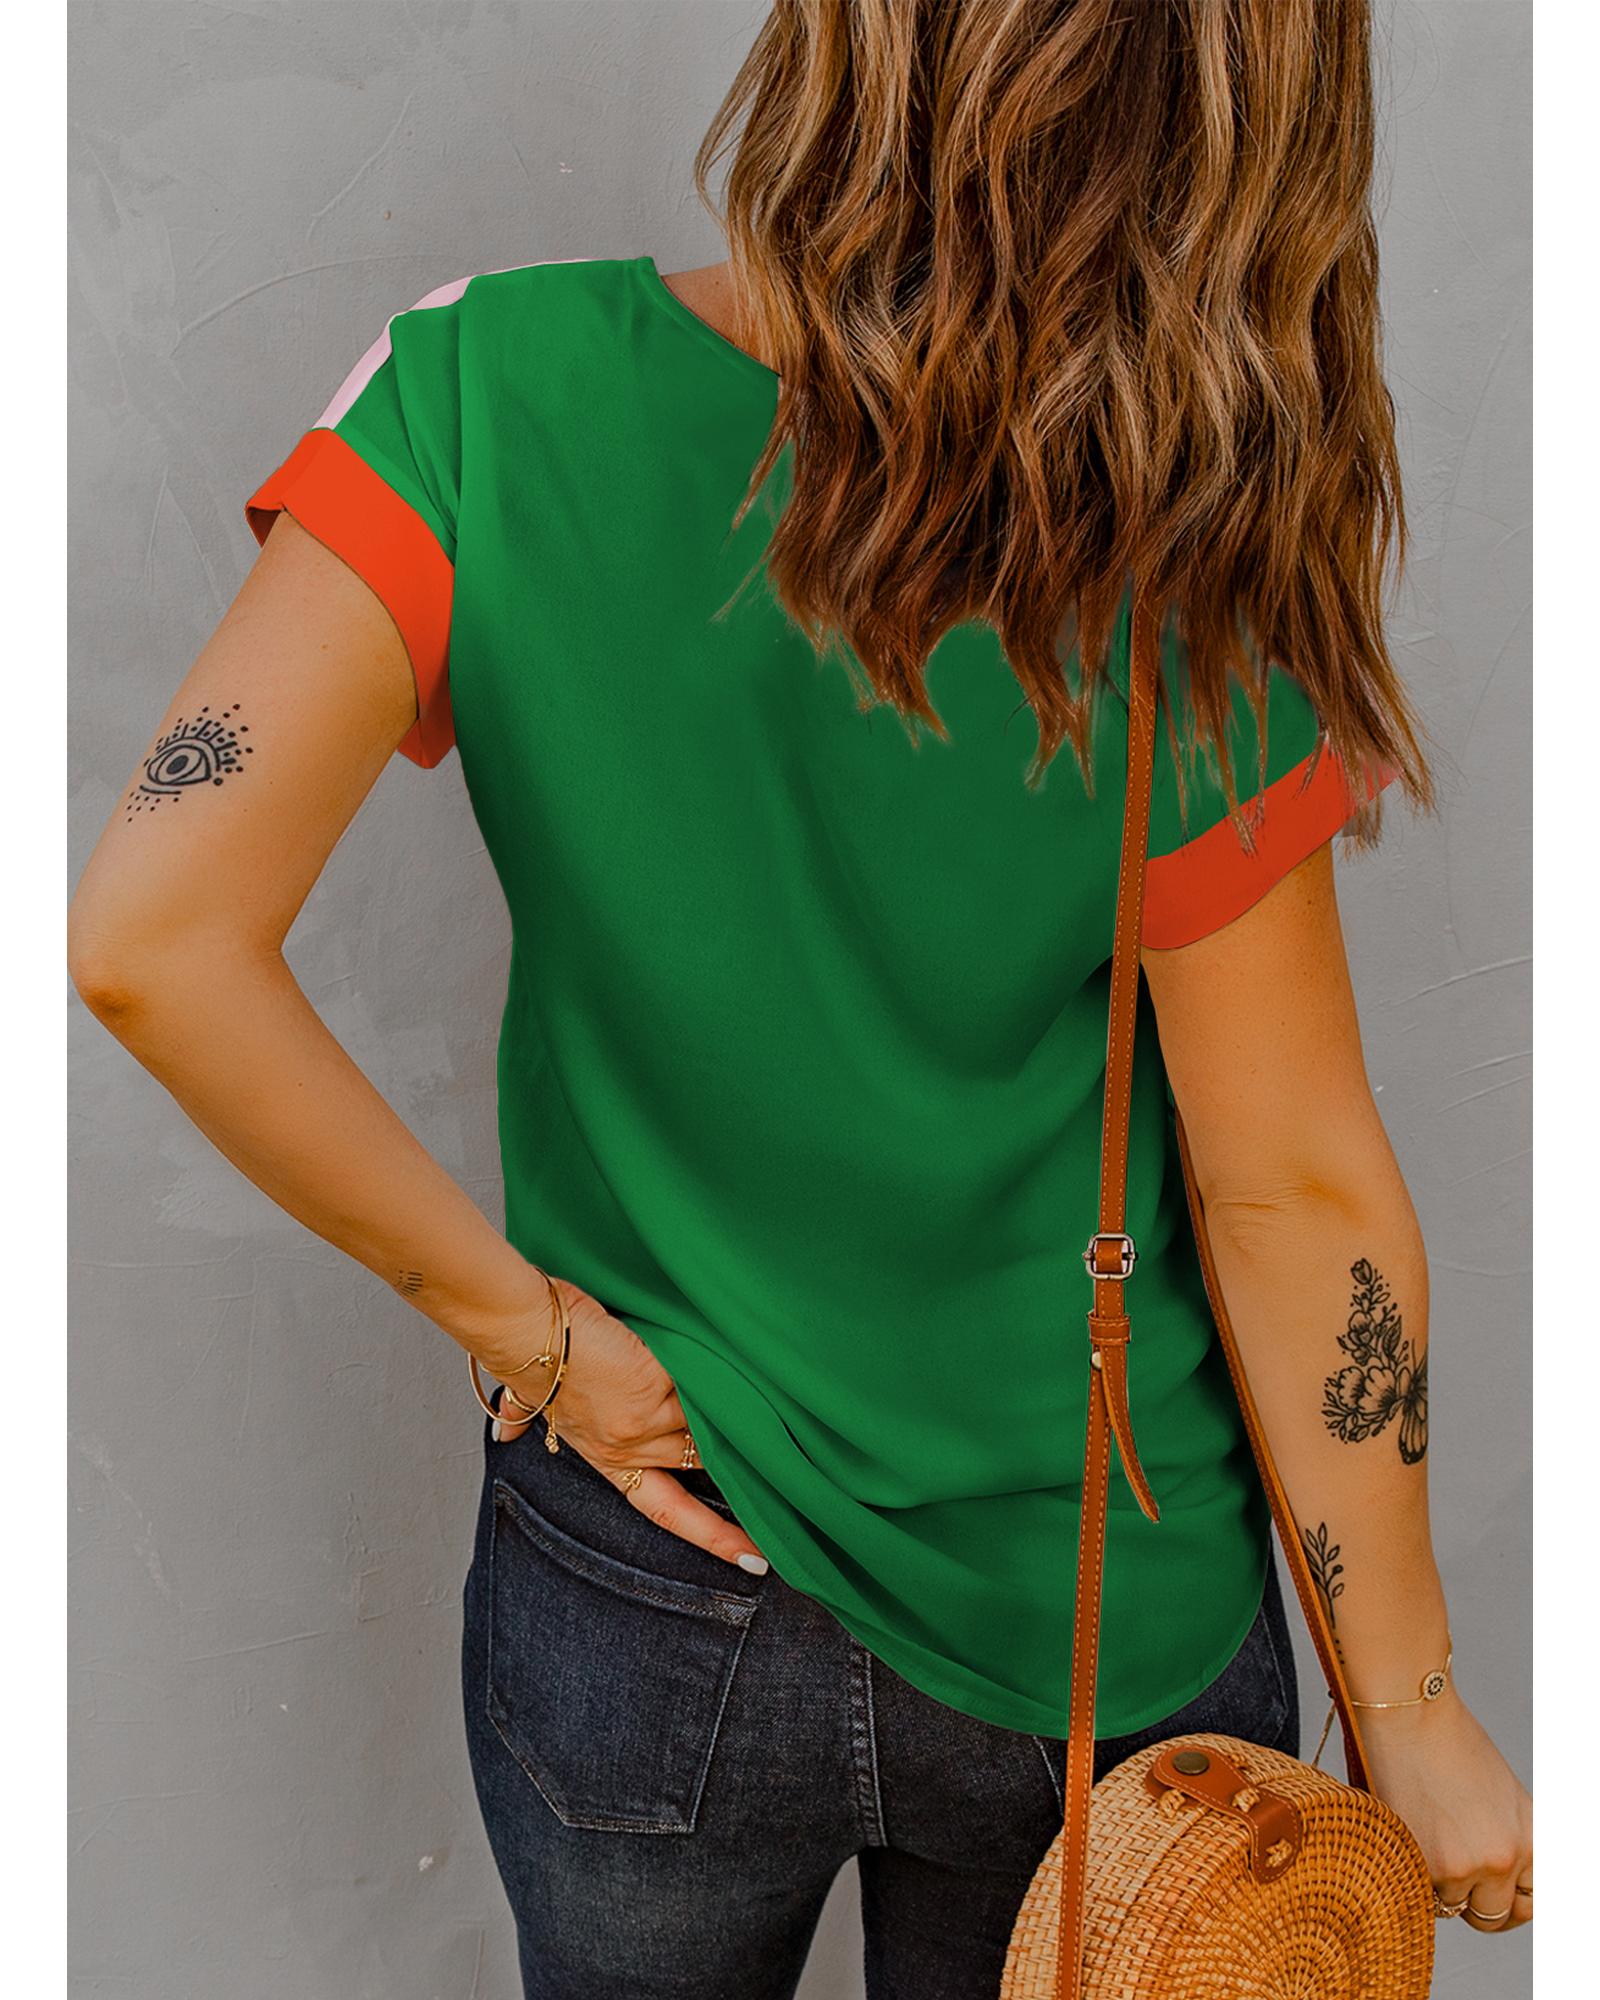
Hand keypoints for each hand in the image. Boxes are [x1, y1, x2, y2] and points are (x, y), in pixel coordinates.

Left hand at [489, 1278, 769, 1576]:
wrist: (524, 1328)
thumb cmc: (528, 1356)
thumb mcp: (532, 1401)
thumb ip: (527, 1418)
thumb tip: (505, 1431)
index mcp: (605, 1458)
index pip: (665, 1509)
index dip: (711, 1535)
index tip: (752, 1556)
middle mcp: (629, 1448)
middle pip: (702, 1463)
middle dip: (741, 1464)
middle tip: (785, 1472)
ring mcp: (646, 1418)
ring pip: (709, 1421)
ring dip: (736, 1408)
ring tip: (773, 1400)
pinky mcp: (658, 1383)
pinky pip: (705, 1384)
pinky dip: (724, 1374)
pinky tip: (749, 1367)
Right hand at [1359, 1686, 1531, 1933]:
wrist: (1408, 1712)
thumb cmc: (1448, 1743)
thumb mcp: (1502, 1795)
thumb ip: (1507, 1840)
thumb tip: (1499, 1883)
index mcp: (1532, 1840)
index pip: (1531, 1902)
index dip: (1508, 1898)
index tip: (1491, 1892)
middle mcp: (1506, 1859)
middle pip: (1495, 1916)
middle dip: (1475, 1903)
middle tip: (1454, 1877)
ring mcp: (1466, 1867)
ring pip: (1453, 1906)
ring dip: (1439, 1885)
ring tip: (1424, 1840)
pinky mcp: (1426, 1866)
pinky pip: (1422, 1894)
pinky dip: (1413, 1874)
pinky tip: (1408, 1836)